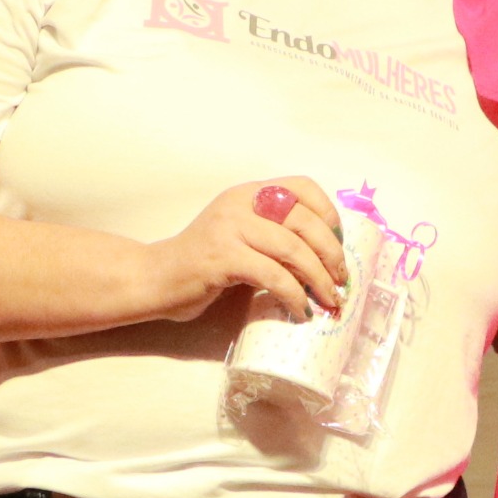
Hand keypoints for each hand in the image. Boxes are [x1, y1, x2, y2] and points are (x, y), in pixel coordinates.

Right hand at [144, 178, 347, 322]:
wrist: (156, 278)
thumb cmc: (204, 264)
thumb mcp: (242, 235)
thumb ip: (273, 234)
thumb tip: (326, 257)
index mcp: (249, 193)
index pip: (303, 187)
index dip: (329, 214)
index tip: (338, 244)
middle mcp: (241, 203)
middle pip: (304, 221)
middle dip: (331, 254)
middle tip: (341, 281)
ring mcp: (230, 228)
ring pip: (293, 248)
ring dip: (319, 279)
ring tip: (328, 300)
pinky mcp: (223, 257)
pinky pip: (273, 275)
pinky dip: (294, 295)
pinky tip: (300, 311)